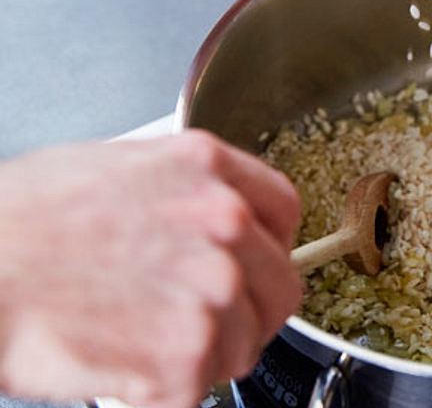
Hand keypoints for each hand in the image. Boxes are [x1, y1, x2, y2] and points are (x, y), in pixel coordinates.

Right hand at [0, 131, 301, 407]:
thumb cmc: (23, 221)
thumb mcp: (119, 166)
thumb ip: (186, 190)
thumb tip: (213, 218)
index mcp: (207, 168)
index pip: (285, 210)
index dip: (270, 245)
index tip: (253, 265)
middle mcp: (224, 221)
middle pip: (280, 285)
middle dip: (247, 310)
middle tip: (202, 322)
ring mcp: (212, 287)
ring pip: (245, 343)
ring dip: (205, 355)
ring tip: (148, 342)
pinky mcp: (186, 351)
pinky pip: (200, 387)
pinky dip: (165, 390)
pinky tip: (126, 365)